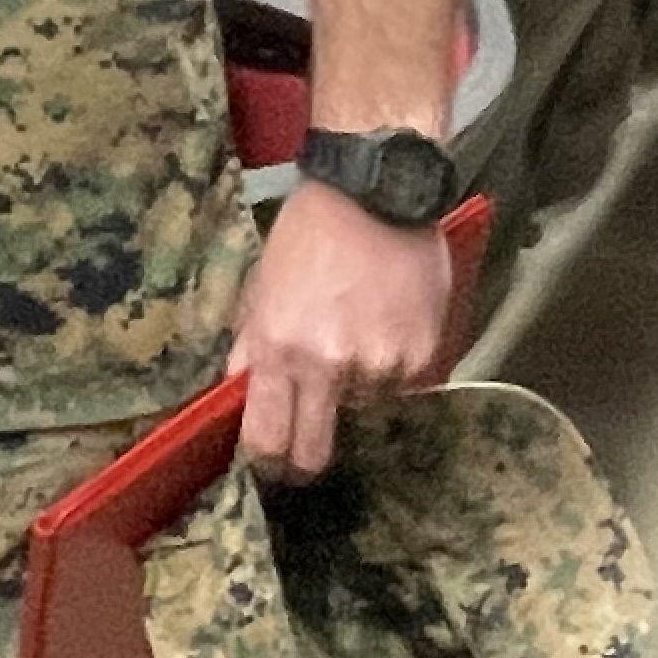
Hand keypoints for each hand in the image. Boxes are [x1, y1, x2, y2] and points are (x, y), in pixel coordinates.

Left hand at [229, 176, 450, 478]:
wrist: (375, 194)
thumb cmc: (310, 235)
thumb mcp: (261, 286)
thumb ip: (249, 345)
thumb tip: (237, 394)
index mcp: (279, 348)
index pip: (265, 439)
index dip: (263, 462)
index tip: (266, 463)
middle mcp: (328, 367)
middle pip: (313, 454)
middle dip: (304, 462)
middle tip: (305, 446)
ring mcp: (379, 366)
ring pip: (364, 413)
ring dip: (356, 392)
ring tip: (356, 337)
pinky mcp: (420, 358)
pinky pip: (401, 389)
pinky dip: (392, 370)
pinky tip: (386, 325)